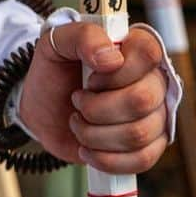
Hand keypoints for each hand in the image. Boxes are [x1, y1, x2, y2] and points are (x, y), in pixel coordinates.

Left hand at [18, 23, 168, 173]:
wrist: (41, 109)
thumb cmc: (52, 72)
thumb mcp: (54, 44)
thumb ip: (81, 36)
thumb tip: (110, 57)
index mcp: (137, 50)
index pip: (149, 54)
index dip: (114, 72)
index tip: (89, 78)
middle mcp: (153, 81)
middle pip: (142, 100)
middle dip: (96, 107)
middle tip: (77, 100)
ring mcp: (155, 116)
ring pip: (138, 134)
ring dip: (93, 133)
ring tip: (77, 122)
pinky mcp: (148, 146)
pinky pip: (142, 160)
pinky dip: (105, 158)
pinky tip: (87, 147)